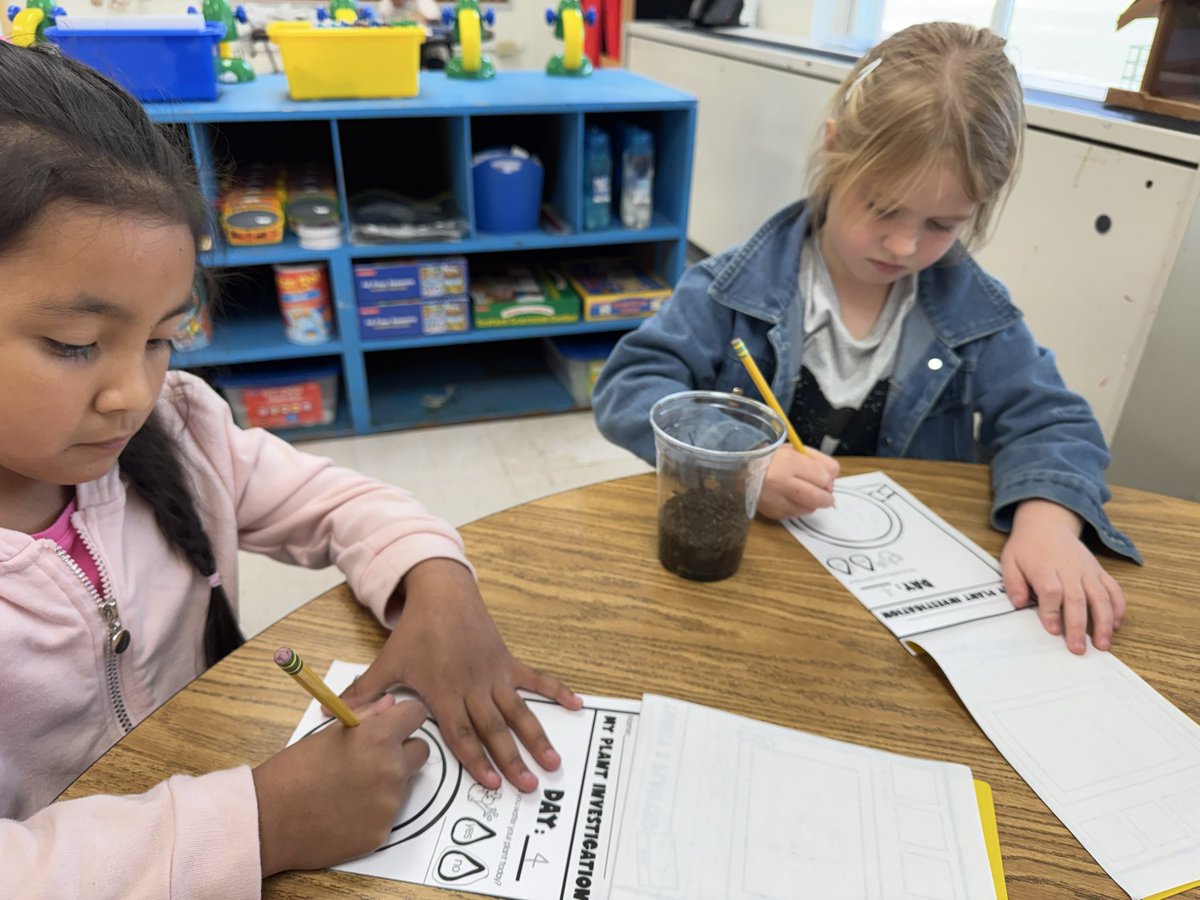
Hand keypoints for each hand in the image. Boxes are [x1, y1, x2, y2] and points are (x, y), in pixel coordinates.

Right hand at [252, 695, 429, 876]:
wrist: (269, 820)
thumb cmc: (293, 771)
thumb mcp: (329, 734)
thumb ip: (368, 717)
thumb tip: (391, 705)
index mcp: (378, 738)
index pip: (417, 715)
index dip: (405, 718)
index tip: (395, 724)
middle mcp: (391, 770)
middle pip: (420, 751)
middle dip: (402, 751)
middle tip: (372, 757)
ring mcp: (389, 804)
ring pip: (405, 784)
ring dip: (388, 782)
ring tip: (351, 787)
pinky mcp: (383, 832)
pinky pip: (389, 814)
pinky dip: (374, 811)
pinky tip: (346, 811)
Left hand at [341, 558, 581, 792]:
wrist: (442, 592)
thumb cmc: (415, 631)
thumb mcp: (387, 662)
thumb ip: (366, 694)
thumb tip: (334, 719)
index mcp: (443, 692)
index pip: (461, 733)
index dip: (476, 760)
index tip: (492, 783)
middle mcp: (472, 686)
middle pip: (494, 729)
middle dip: (513, 759)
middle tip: (529, 785)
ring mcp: (493, 673)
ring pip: (518, 711)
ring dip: (537, 736)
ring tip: (554, 761)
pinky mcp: (507, 660)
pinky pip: (535, 678)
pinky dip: (556, 690)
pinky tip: (576, 705)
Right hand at [755, 445, 839, 519]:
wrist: (742, 470)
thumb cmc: (770, 458)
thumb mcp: (794, 450)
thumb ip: (817, 462)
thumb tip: (831, 480)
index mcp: (789, 461)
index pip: (825, 476)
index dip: (828, 478)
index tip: (824, 478)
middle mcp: (782, 481)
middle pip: (820, 498)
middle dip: (826, 497)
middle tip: (824, 494)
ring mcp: (777, 499)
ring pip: (810, 509)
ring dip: (811, 503)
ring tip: (800, 493)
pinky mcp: (773, 512)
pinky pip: (795, 514)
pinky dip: (797, 508)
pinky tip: (788, 498)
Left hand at [1000, 499, 1126, 653]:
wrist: (1047, 524)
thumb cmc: (1028, 546)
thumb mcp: (1010, 560)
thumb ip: (1013, 582)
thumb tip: (1019, 602)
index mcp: (1045, 567)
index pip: (1051, 591)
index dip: (1052, 611)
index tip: (1053, 630)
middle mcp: (1069, 569)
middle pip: (1077, 598)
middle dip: (1078, 626)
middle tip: (1078, 648)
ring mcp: (1087, 570)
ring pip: (1101, 597)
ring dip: (1104, 622)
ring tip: (1103, 644)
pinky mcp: (1099, 571)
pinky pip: (1113, 589)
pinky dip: (1118, 607)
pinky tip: (1116, 624)